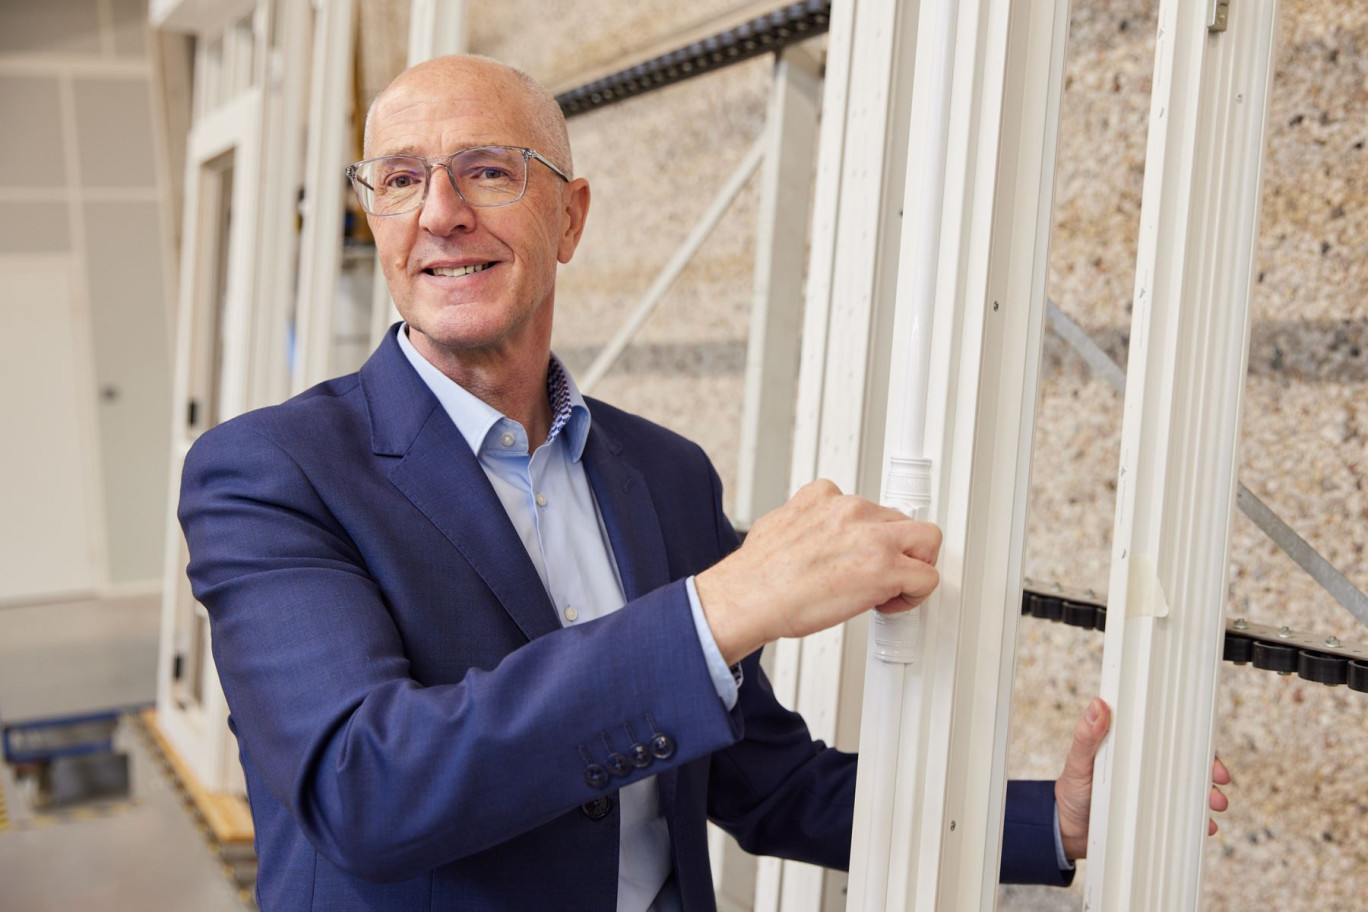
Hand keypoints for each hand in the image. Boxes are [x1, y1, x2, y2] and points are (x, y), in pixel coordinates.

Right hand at [695, 479, 941, 664]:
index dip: (871, 536)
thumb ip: (806, 523)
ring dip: (913, 565)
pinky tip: (888, 605)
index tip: (864, 553)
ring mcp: (873, 536)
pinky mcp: (885, 567)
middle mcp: (852, 510)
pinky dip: (914, 595)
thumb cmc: (758, 575)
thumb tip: (812, 538)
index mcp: (825, 497)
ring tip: (889, 589)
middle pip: (903, 520)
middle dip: (897, 549)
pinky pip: (926, 577)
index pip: (868, 506)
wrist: (750, 597)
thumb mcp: (778, 525)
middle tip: (880, 575)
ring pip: (927, 539)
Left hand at [1053, 697, 1232, 859]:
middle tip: (1218, 780)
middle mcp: (1145, 767)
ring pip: (1189, 789)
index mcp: (1129, 747)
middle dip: (1207, 769)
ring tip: (1214, 805)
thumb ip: (1086, 737)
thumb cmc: (1072, 790)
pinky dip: (1197, 820)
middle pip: (1184, 762)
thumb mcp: (1078, 762)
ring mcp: (1152, 791)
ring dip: (1207, 795)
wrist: (1068, 829)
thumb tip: (1098, 704)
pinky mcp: (1155, 815)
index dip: (1188, 737)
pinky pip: (1182, 815)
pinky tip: (1206, 826)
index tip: (1206, 744)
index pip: (1163, 735)